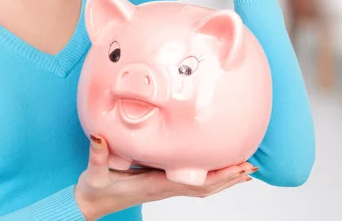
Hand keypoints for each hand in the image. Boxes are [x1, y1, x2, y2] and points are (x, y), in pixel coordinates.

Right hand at [74, 136, 257, 220]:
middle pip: (205, 187)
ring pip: (202, 187)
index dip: (218, 176)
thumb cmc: (94, 189)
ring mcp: (163, 187)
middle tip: (251, 168)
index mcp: (154, 184)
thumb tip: (99, 137)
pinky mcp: (159, 182)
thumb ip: (98, 154)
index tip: (238, 167)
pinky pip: (192, 183)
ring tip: (244, 170)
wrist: (90, 204)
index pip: (194, 182)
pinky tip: (216, 170)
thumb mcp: (95, 172)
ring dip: (224, 179)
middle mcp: (164, 187)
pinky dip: (210, 178)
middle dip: (230, 177)